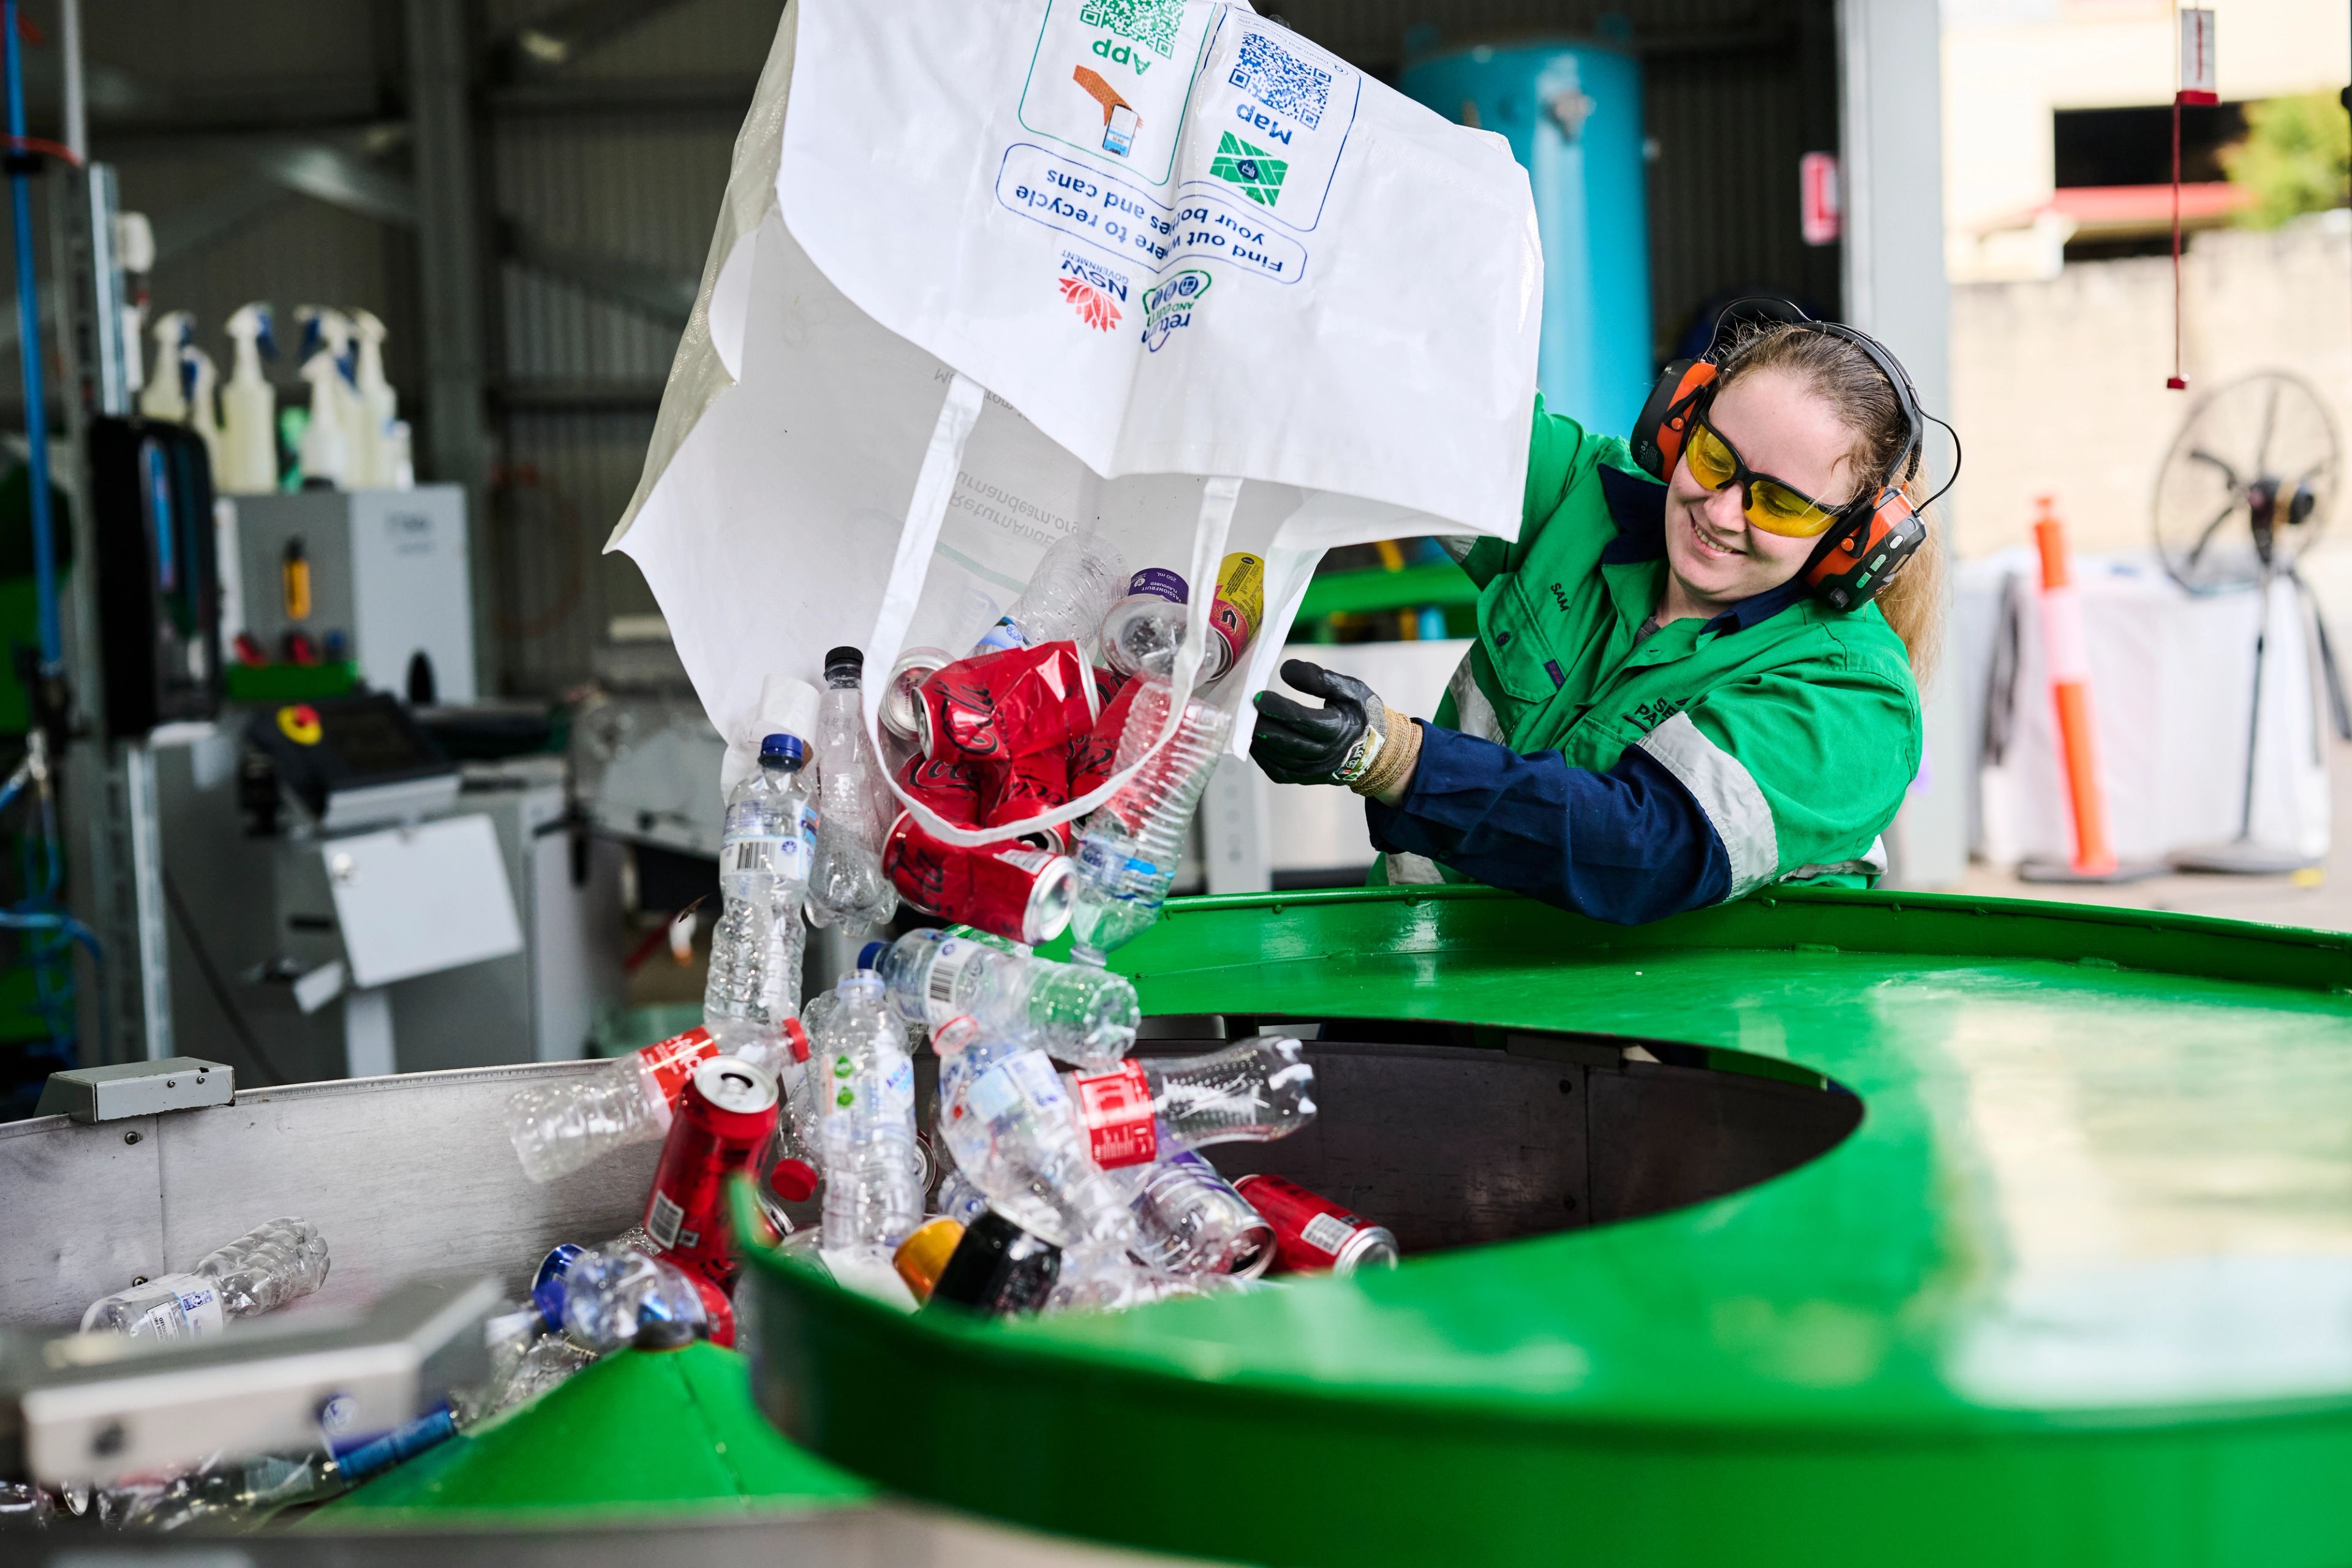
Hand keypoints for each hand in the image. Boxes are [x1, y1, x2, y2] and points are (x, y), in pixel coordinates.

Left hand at [1251, 659, 1381, 785]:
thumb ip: (1319, 678)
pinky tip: (1254, 741)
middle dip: (1264, 726)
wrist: (1375, 750)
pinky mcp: (1306, 778)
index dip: (1278, 709)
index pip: (1303, 720)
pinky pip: (1279, 772)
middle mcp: (1327, 755)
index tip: (1257, 697)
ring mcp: (1315, 770)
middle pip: (1288, 742)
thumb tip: (1284, 670)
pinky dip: (1263, 757)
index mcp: (1339, 729)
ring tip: (1246, 723)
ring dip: (1260, 742)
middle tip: (1245, 711)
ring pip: (1280, 759)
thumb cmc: (1361, 713)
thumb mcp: (1349, 689)